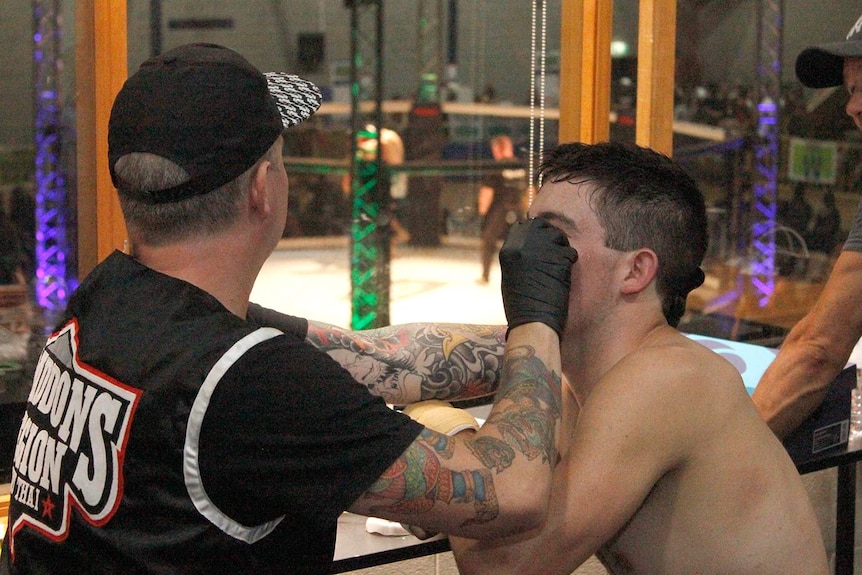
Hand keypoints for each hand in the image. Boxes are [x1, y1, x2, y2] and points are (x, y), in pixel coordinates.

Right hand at [499, 217, 576, 337]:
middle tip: (555, 248)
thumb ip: (519, 257)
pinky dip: (571, 260)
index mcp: (508, 250)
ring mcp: (540, 252)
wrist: (532, 324)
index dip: (535, 232)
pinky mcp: (558, 260)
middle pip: (540, 225)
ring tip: (560, 263)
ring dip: (561, 247)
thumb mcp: (511, 276)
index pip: (522, 227)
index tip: (541, 241)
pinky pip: (570, 251)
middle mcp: (522, 246)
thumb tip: (531, 248)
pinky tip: (566, 272)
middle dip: (549, 234)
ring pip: (557, 235)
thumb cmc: (520, 307)